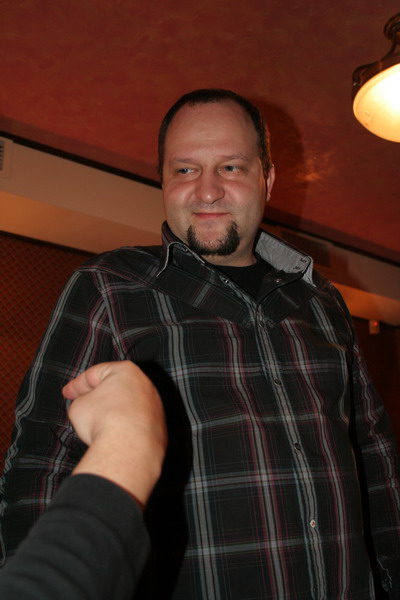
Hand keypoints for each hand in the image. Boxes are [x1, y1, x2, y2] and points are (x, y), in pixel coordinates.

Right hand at [63, 361, 166, 506]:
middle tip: (83, 405)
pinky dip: (126, 429)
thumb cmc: (103, 421)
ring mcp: (155, 407)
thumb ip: (82, 401)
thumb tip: (87, 408)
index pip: (96, 374)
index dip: (78, 384)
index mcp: (126, 371)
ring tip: (98, 426)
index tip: (68, 394)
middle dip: (99, 397)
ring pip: (129, 407)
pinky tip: (115, 438)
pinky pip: (137, 425)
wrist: (128, 449)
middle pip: (116, 388)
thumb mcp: (78, 406)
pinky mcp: (159, 427)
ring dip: (114, 414)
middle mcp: (145, 385)